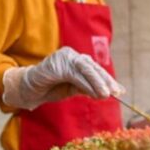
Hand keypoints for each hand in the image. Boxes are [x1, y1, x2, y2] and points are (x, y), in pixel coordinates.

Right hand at [2, 47, 124, 109]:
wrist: (29, 90)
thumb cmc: (51, 88)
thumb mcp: (74, 89)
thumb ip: (88, 88)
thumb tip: (107, 93)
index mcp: (77, 60)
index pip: (96, 69)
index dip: (108, 80)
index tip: (120, 91)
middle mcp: (72, 55)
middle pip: (93, 67)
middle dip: (106, 81)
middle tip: (116, 92)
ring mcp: (64, 57)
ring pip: (86, 69)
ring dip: (98, 83)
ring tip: (106, 94)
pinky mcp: (57, 64)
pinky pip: (75, 75)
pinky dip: (86, 85)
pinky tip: (93, 93)